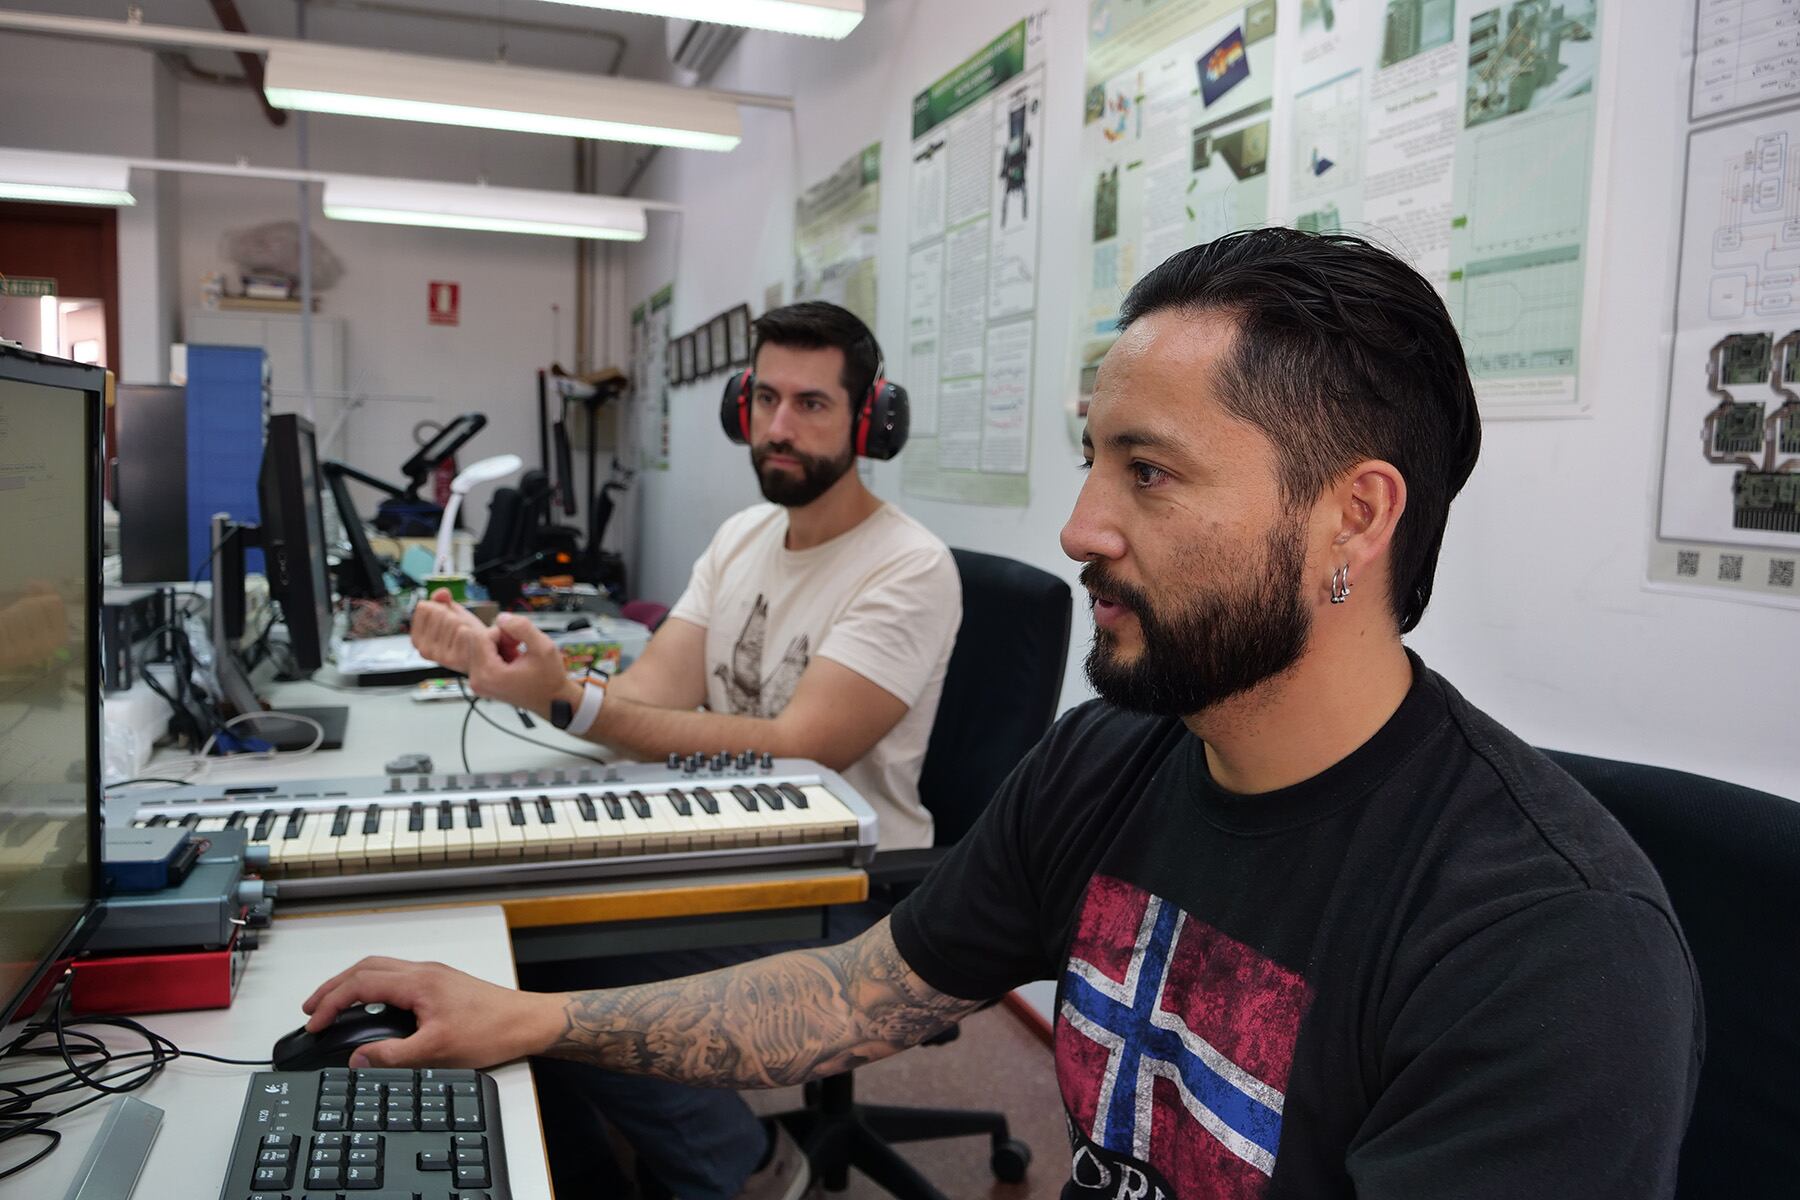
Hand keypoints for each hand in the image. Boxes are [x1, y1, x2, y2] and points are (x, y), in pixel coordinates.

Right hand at [301, 956, 563, 1068]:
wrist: (526, 1022)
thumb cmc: (492, 1031)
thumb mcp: (437, 1050)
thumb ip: (393, 1055)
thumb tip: (358, 1059)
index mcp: (418, 982)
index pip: (360, 983)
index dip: (330, 1002)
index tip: (313, 1023)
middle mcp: (423, 972)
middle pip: (365, 968)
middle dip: (333, 986)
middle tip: (311, 1009)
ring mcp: (432, 976)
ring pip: (380, 969)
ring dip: (352, 984)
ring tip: (333, 1007)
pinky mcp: (440, 985)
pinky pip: (395, 977)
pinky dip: (372, 987)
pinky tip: (370, 1007)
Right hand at [409, 589, 484, 672]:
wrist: (483, 652)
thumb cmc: (464, 633)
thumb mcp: (449, 613)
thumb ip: (441, 600)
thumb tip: (443, 593)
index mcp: (417, 638)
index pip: (424, 607)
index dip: (440, 607)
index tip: (448, 618)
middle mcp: (424, 650)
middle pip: (439, 613)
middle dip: (453, 615)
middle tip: (460, 627)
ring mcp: (438, 656)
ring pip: (452, 621)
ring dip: (463, 622)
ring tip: (467, 634)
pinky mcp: (455, 660)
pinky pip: (464, 632)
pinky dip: (471, 631)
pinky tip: (472, 639)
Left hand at [462, 613, 580, 716]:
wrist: (552, 700)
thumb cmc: (549, 680)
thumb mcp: (544, 647)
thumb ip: (522, 627)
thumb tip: (502, 617)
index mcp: (489, 674)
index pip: (480, 636)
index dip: (500, 631)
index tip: (518, 640)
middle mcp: (477, 681)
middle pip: (476, 641)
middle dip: (498, 638)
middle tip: (518, 647)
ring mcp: (477, 683)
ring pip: (478, 647)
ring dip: (498, 645)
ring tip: (516, 654)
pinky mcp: (481, 682)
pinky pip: (481, 656)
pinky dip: (496, 653)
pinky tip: (512, 660)